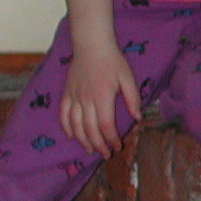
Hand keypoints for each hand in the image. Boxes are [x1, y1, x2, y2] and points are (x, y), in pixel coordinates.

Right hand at [61, 41, 141, 156]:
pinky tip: (72, 136)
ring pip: (75, 125)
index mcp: (103, 97)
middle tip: (106, 154)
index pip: (106, 126)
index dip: (111, 139)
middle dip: (98, 145)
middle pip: (90, 129)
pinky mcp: (66, 94)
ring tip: (90, 150)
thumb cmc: (112, 61)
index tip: (117, 147)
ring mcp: (74, 97)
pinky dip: (67, 128)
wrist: (91, 45)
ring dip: (83, 140)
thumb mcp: (128, 78)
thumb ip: (133, 99)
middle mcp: (86, 100)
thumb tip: (137, 118)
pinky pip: (63, 115)